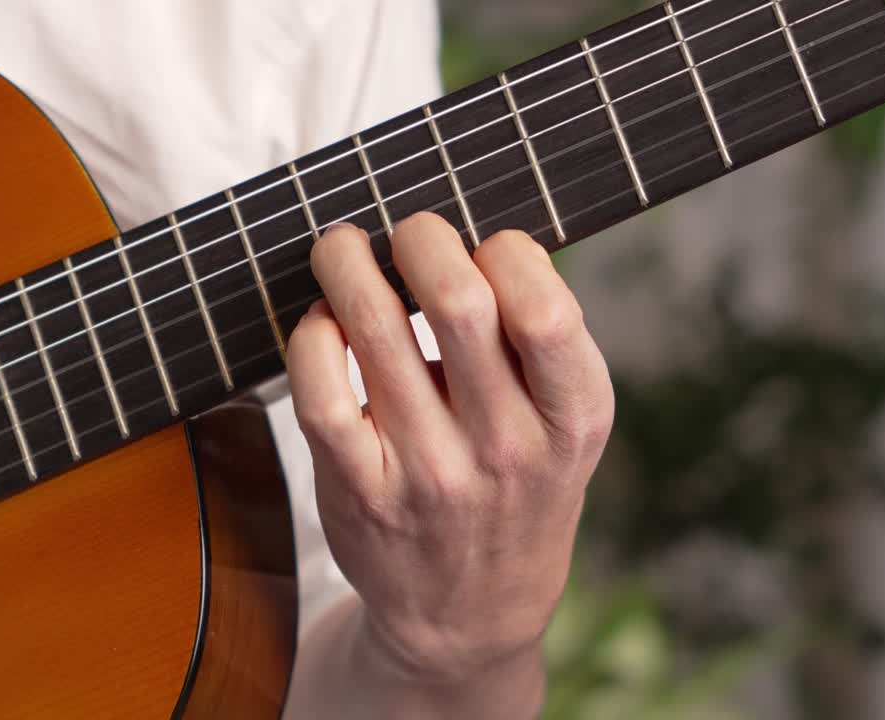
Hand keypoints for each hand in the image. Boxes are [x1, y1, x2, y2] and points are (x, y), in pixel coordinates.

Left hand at [287, 213, 613, 683]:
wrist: (468, 615)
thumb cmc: (517, 491)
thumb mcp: (566, 430)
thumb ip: (540, 344)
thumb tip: (467, 236)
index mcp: (572, 419)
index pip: (544, 308)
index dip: (505, 252)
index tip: (481, 249)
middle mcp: (505, 448)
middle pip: (455, 301)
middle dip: (418, 237)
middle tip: (405, 234)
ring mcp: (427, 473)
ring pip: (373, 329)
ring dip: (346, 263)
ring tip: (342, 249)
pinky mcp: (359, 491)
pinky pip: (319, 389)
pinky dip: (311, 334)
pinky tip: (323, 322)